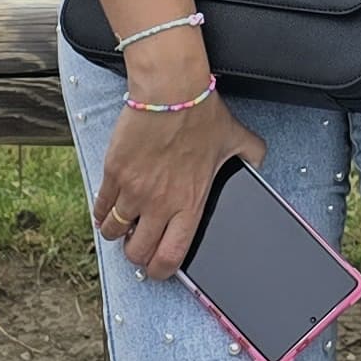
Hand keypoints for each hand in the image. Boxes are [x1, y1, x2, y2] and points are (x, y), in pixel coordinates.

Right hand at [94, 45, 267, 281]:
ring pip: (114, 231)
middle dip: (136, 254)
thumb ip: (251, 156)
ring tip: (121, 225)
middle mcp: (159, 204)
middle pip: (138, 252)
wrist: (170, 90)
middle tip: (139, 245)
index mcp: (190, 203)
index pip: (171, 256)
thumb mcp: (236, 138)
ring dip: (117, 232)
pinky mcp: (114, 174)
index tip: (158, 268)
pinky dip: (101, 212)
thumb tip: (259, 164)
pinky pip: (100, 206)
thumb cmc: (202, 113)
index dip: (161, 270)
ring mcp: (133, 190)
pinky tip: (106, 209)